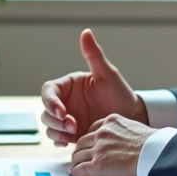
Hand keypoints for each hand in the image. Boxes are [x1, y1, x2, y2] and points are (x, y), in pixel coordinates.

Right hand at [40, 29, 147, 145]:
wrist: (131, 118)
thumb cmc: (121, 94)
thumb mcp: (108, 74)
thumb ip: (94, 55)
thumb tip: (86, 32)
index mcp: (69, 85)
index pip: (49, 91)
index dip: (50, 101)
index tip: (62, 112)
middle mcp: (65, 101)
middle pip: (45, 110)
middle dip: (55, 120)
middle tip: (72, 126)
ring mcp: (67, 118)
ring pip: (49, 125)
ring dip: (56, 131)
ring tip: (73, 135)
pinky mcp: (71, 134)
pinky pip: (57, 137)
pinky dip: (58, 141)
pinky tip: (68, 143)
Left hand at [69, 114, 156, 175]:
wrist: (157, 155)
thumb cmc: (153, 145)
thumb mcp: (135, 128)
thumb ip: (123, 132)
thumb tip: (122, 142)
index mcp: (110, 122)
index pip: (92, 130)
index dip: (90, 141)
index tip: (90, 147)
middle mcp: (101, 134)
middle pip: (82, 143)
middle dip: (81, 151)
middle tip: (81, 159)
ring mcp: (98, 149)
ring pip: (78, 156)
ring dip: (77, 163)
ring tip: (78, 168)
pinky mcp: (97, 166)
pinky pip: (79, 170)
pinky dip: (76, 173)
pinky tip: (77, 175)